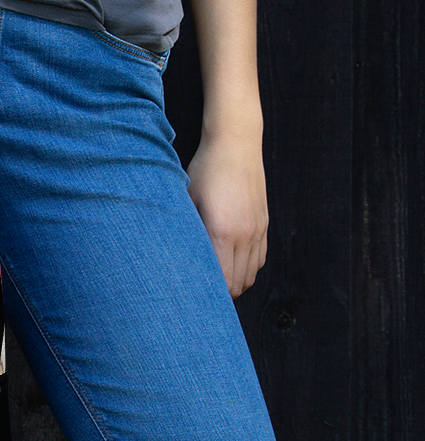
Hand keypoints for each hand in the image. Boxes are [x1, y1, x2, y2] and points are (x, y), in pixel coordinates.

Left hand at [185, 128, 267, 298]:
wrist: (236, 144)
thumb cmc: (204, 170)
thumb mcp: (186, 200)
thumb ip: (186, 232)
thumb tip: (174, 260)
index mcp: (222, 231)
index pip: (223, 281)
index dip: (210, 295)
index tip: (193, 296)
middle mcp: (245, 234)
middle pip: (238, 284)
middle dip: (221, 294)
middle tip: (199, 293)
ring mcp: (258, 230)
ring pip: (251, 275)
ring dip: (234, 282)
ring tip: (214, 281)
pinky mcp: (265, 224)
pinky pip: (260, 260)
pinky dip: (246, 269)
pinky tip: (230, 263)